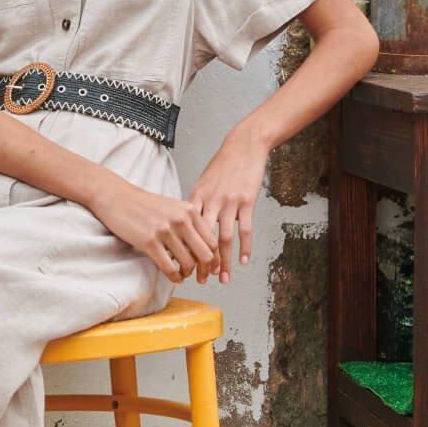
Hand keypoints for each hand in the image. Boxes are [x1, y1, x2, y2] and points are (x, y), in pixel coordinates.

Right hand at [89, 174, 219, 285]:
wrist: (116, 197)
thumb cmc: (142, 205)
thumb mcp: (172, 208)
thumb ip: (188, 224)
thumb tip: (200, 249)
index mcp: (189, 211)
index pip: (212, 241)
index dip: (215, 259)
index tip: (212, 268)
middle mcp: (181, 220)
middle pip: (205, 254)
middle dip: (206, 270)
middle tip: (202, 278)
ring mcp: (165, 231)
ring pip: (188, 263)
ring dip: (188, 274)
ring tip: (183, 275)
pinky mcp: (149, 241)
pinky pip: (169, 267)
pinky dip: (175, 277)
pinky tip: (174, 278)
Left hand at [186, 127, 270, 283]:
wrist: (243, 146)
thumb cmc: (222, 166)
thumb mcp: (202, 183)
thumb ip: (196, 205)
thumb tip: (186, 225)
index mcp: (195, 198)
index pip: (185, 231)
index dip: (183, 251)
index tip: (181, 267)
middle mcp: (210, 202)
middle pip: (202, 239)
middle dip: (201, 262)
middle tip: (199, 280)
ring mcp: (229, 202)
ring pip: (223, 238)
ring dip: (222, 261)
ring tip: (222, 278)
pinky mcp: (246, 202)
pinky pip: (245, 229)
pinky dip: (245, 247)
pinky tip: (244, 261)